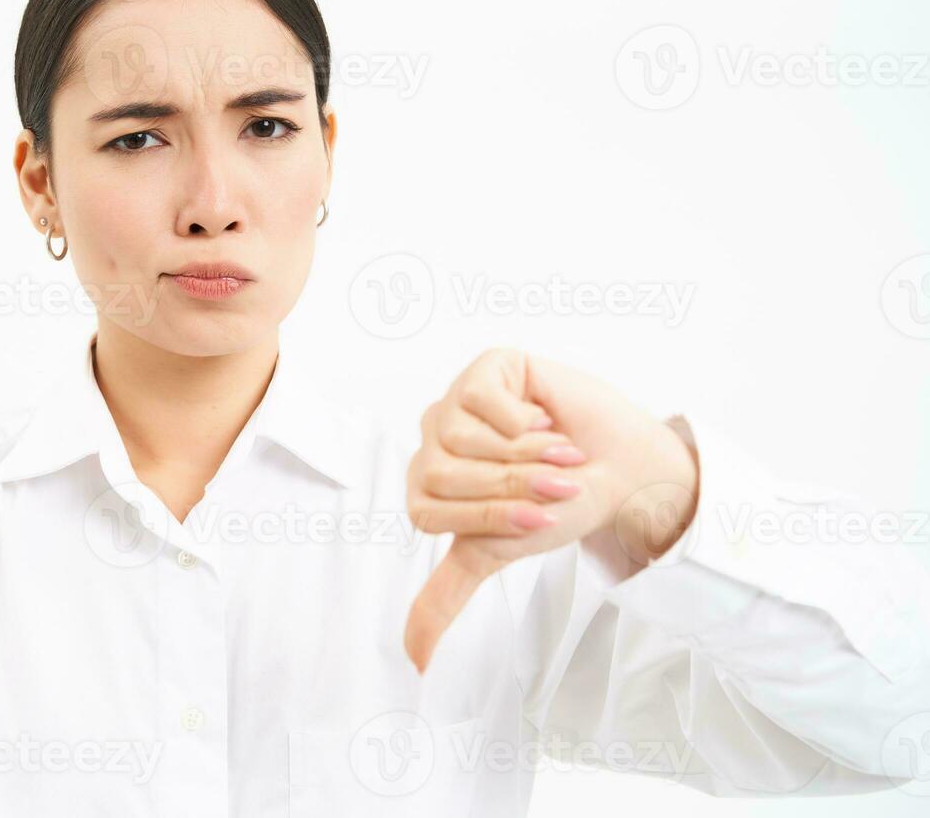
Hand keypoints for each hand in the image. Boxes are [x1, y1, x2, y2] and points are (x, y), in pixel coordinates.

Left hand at [403, 347, 697, 671]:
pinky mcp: (484, 371)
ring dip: (528, 456)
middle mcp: (432, 443)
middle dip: (513, 488)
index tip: (535, 521)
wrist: (620, 471)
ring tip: (559, 455)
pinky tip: (546, 421)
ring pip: (467, 440)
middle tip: (555, 486)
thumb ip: (445, 598)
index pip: (428, 511)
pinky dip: (527, 421)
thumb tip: (413, 661)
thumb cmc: (557, 506)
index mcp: (425, 488)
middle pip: (447, 474)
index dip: (488, 518)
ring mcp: (454, 404)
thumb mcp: (494, 556)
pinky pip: (484, 400)